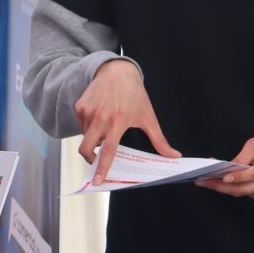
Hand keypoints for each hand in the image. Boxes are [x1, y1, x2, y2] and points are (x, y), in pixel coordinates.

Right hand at [73, 60, 176, 184]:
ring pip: (85, 137)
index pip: (108, 151)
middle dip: (90, 159)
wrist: (117, 71)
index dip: (102, 168)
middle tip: (97, 162)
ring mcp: (87, 111)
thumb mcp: (148, 116)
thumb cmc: (134, 94)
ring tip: (106, 128)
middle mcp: (100, 117)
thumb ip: (160, 140)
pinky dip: (90, 127)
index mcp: (117, 122)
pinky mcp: (79, 106)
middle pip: (86, 148)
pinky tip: (100, 117)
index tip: (97, 181)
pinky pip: (82, 125)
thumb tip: (174, 156)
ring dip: (94, 140)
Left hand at [201, 134, 253, 199]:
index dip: (236, 177)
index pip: (252, 174)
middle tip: (202, 181)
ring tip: (205, 181)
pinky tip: (218, 183)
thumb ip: (243, 156)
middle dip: (220, 186)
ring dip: (222, 188)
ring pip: (241, 193)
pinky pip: (245, 194)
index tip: (221, 177)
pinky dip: (231, 189)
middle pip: (243, 188)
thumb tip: (228, 167)